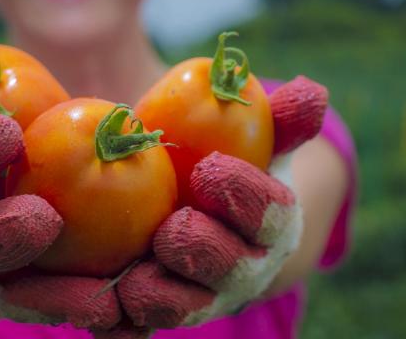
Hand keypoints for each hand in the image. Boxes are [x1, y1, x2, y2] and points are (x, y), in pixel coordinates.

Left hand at [99, 77, 327, 335]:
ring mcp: (198, 296)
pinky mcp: (156, 311)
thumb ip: (277, 121)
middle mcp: (240, 270)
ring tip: (133, 279)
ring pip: (186, 308)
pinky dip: (118, 324)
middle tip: (171, 229)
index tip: (211, 169)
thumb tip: (310, 91)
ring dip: (162, 297)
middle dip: (205, 251)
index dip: (245, 196)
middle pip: (232, 271)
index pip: (270, 215)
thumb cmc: (229, 170)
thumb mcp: (252, 142)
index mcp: (269, 226)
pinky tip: (94, 307)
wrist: (203, 220)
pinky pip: (137, 328)